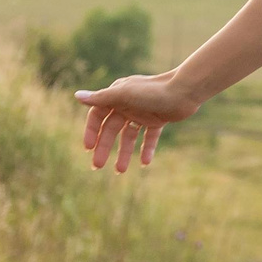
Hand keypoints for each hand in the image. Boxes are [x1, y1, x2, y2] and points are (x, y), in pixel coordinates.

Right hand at [74, 74, 201, 172]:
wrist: (185, 91)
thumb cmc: (153, 91)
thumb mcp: (125, 94)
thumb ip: (102, 98)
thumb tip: (77, 96)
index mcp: (116, 97)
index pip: (97, 116)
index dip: (91, 131)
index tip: (88, 148)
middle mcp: (127, 105)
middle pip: (111, 130)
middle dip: (104, 147)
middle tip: (97, 166)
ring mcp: (142, 113)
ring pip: (129, 136)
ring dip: (124, 153)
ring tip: (120, 171)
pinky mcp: (158, 120)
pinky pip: (149, 137)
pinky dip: (147, 149)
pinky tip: (145, 163)